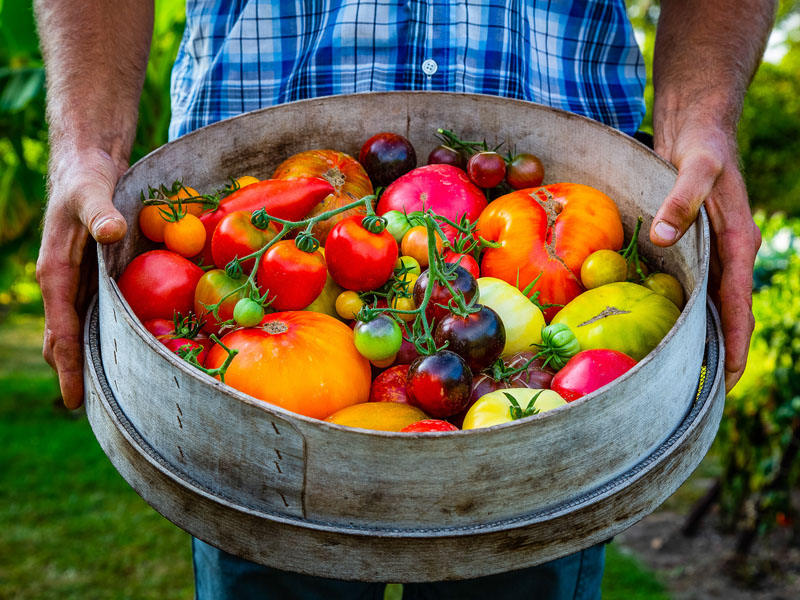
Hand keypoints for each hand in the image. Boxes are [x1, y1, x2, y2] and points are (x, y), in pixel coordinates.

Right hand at [36, 148, 127, 408]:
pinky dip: (102, 336)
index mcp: (56, 272)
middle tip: (94, 413)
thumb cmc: (86, 179)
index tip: (75, 399)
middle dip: (76, 374)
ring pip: (79, 330)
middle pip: (67, 339)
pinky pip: (95, 313)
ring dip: (87, 360)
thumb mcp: (92, 192)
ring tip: (106, 394)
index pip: (63, 328)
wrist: (86, 164)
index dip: (69, 365)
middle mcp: (63, 282)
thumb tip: (110, 231)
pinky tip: (120, 351)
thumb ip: (100, 211)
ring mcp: (78, 280)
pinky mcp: (93, 274)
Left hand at [650, 118, 760, 391]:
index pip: (737, 305)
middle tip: (699, 394)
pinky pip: (693, 287)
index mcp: (737, 244)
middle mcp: (727, 255)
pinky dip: (685, 312)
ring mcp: (711, 252)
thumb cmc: (702, 146)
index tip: (728, 380)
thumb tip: (663, 236)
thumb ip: (681, 199)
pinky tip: (667, 330)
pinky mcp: (693, 245)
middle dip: (718, 354)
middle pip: (726, 314)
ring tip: (684, 375)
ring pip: (710, 305)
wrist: (698, 127)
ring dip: (701, 338)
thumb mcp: (695, 166)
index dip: (735, 344)